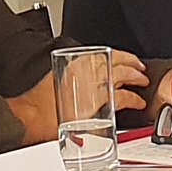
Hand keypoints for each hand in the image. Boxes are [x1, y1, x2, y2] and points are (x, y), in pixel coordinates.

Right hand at [6, 53, 149, 144]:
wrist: (30, 117)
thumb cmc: (36, 104)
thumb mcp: (53, 82)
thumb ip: (70, 80)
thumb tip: (80, 85)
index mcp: (72, 64)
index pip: (102, 53)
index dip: (118, 54)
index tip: (126, 57)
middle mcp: (83, 72)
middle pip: (114, 61)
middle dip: (130, 63)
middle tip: (139, 68)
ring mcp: (90, 86)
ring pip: (120, 75)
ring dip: (134, 77)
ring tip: (141, 82)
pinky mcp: (95, 103)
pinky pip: (121, 97)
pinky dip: (132, 98)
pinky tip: (137, 101)